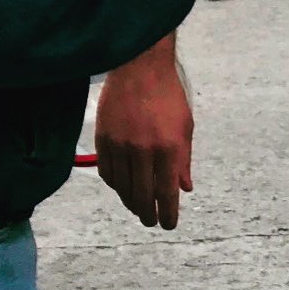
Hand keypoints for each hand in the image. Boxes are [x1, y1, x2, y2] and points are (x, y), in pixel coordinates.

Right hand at [96, 39, 192, 229]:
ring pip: (122, 188)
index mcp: (168, 147)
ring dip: (130, 202)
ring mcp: (120, 145)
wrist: (140, 65)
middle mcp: (143, 150)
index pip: (167, 194)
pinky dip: (115, 184)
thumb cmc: (167, 94)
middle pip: (141, 196)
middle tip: (151, 220)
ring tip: (137, 206)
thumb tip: (184, 188)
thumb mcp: (185, 126)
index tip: (168, 224)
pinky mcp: (103, 138)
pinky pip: (107, 172)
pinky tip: (121, 186)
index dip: (167, 214)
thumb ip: (183, 160)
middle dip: (148, 214)